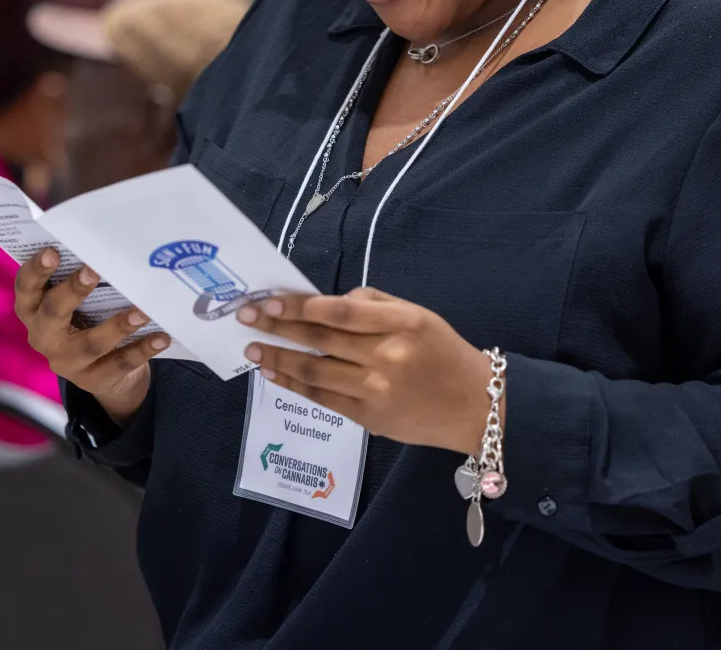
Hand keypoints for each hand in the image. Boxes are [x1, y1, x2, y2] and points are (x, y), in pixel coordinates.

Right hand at [14, 248, 167, 423]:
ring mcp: (67, 362)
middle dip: (72, 291)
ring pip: (91, 343)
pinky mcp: (94, 380)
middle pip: (53, 313)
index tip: (53, 251)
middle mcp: (43, 336)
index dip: (36, 270)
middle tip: (93, 271)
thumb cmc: (87, 317)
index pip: (26, 288)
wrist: (105, 370)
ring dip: (118, 325)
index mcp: (33, 310)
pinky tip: (161, 337)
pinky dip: (142, 349)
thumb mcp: (76, 300)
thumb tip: (108, 244)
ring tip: (142, 311)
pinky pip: (119, 364)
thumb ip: (82, 276)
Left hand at [237, 288, 495, 454]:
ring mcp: (376, 391)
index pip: (341, 312)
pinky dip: (294, 385)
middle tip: (245, 318)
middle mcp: (387, 357)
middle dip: (278, 328)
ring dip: (278, 359)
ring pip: (315, 371)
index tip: (270, 302)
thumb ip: (374, 305)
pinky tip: (275, 374)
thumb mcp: (419, 315)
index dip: (301, 306)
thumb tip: (328, 302)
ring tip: (253, 348)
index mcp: (402, 323)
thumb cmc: (443, 353)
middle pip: (321, 340)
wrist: (475, 406)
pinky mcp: (369, 418)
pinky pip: (322, 399)